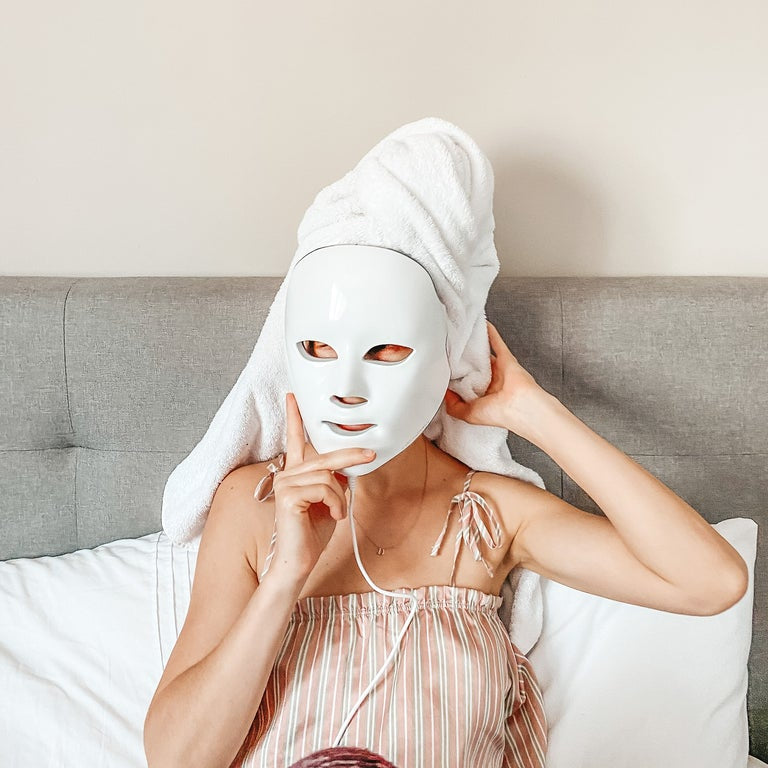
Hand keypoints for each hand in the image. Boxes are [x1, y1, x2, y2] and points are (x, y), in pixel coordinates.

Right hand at [270, 392, 376, 579]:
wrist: (298, 563)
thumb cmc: (312, 534)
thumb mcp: (329, 501)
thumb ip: (333, 480)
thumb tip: (347, 464)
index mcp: (295, 474)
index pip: (294, 440)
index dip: (294, 416)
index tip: (293, 396)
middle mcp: (287, 475)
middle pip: (324, 456)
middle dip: (350, 455)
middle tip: (370, 453)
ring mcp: (286, 484)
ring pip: (328, 474)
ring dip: (341, 496)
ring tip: (337, 513)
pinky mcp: (289, 496)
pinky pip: (326, 488)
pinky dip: (336, 503)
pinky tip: (332, 517)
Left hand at [443, 320, 548, 431]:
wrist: (520, 407)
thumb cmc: (499, 414)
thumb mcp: (469, 415)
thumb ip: (454, 406)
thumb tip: (445, 395)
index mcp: (485, 398)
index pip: (468, 385)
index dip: (457, 378)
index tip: (445, 371)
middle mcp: (492, 384)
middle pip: (475, 368)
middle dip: (464, 360)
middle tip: (451, 350)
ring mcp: (500, 371)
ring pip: (485, 354)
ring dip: (476, 346)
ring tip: (463, 336)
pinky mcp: (507, 360)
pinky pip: (497, 343)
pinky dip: (490, 333)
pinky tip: (483, 325)